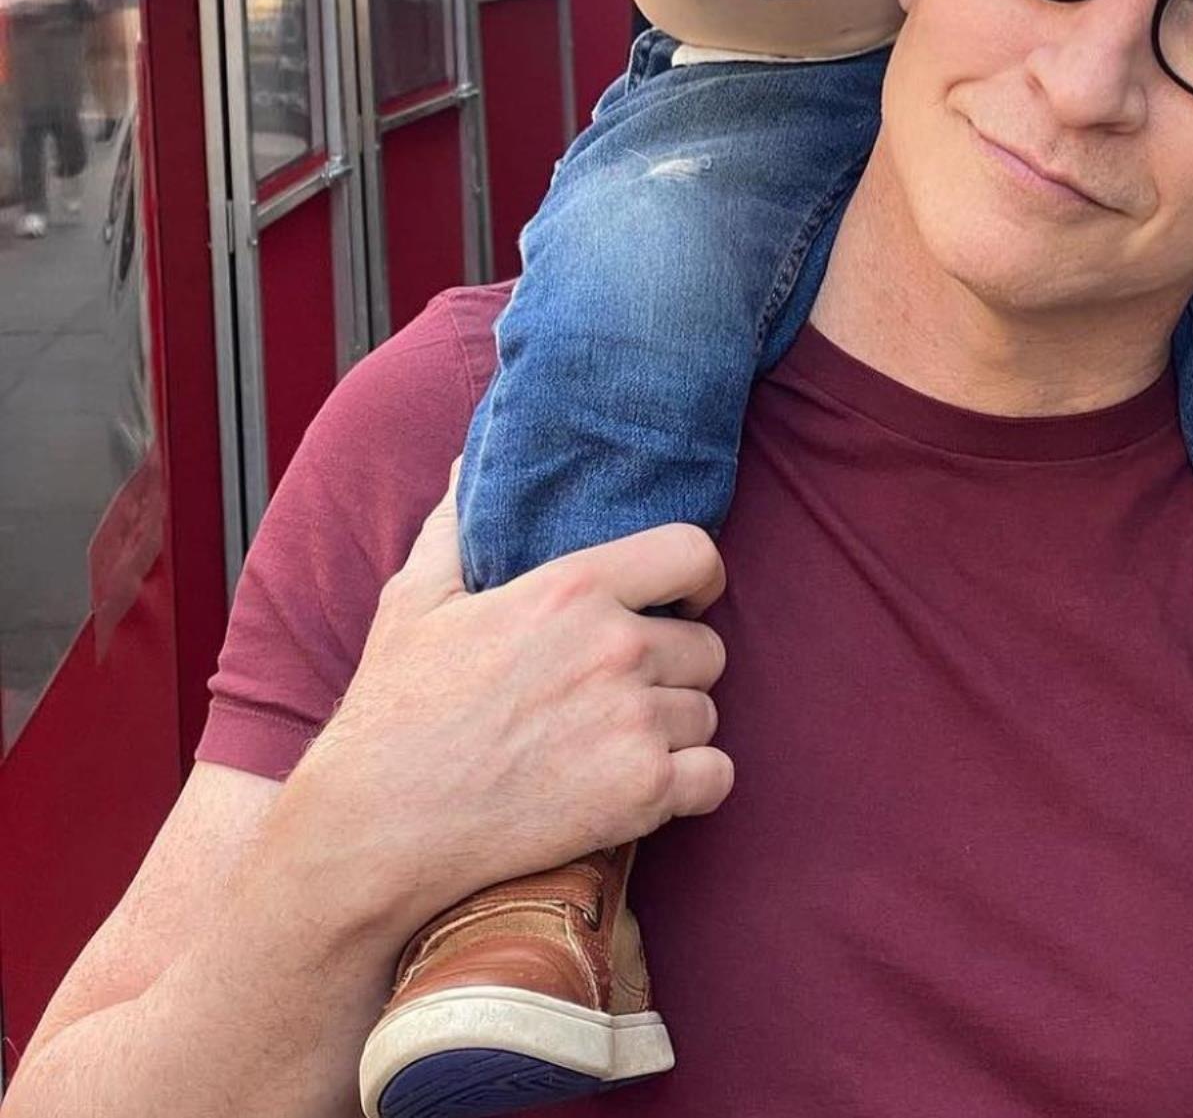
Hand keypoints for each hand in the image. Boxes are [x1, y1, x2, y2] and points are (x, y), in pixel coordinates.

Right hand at [287, 475, 733, 936]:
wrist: (375, 828)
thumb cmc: (394, 709)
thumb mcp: (416, 599)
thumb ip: (457, 525)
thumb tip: (466, 466)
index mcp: (572, 589)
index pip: (693, 553)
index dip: (697, 578)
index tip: (681, 600)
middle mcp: (615, 648)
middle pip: (707, 646)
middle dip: (676, 667)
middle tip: (627, 690)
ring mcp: (633, 723)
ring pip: (706, 713)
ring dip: (675, 728)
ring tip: (619, 742)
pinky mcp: (641, 794)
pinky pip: (716, 776)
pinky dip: (692, 785)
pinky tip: (648, 787)